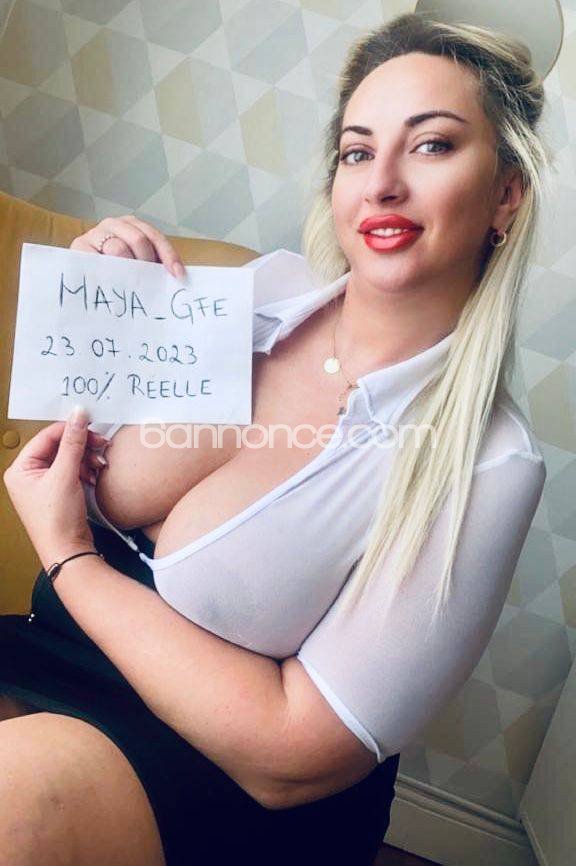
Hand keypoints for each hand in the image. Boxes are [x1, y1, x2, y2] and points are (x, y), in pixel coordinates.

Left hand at [3, 406, 103, 569]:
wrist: (69, 552)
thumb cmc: (56, 520)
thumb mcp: (65, 475)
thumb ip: (73, 443)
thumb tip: (78, 415)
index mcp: (20, 469)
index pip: (46, 437)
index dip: (69, 429)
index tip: (90, 423)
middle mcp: (29, 476)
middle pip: (58, 447)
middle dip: (82, 446)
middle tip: (100, 444)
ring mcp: (44, 485)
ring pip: (69, 458)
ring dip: (87, 458)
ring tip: (100, 463)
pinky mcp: (59, 493)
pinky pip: (74, 471)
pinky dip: (87, 470)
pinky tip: (96, 474)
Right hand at [70, 214, 186, 280]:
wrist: (82, 276)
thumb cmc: (116, 272)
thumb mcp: (137, 264)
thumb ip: (154, 266)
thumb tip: (179, 276)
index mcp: (131, 225)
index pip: (154, 236)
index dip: (168, 255)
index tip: (177, 275)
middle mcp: (113, 224)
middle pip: (138, 239)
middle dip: (147, 263)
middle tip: (148, 282)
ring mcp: (95, 233)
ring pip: (119, 248)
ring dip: (130, 270)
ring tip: (132, 286)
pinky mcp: (79, 246)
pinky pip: (98, 259)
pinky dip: (109, 272)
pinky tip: (114, 284)